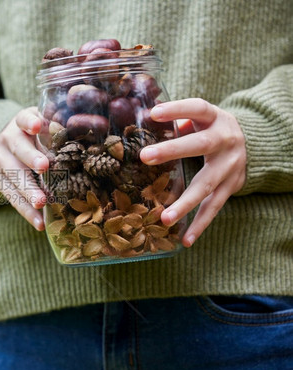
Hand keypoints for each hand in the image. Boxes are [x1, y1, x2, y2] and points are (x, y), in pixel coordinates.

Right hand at [0, 107, 48, 230]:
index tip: (36, 126)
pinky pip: (12, 198)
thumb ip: (59, 130)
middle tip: (44, 167)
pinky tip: (39, 222)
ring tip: (41, 202)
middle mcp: (8, 140)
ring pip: (13, 176)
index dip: (29, 122)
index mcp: (21, 123)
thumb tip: (97, 132)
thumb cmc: (35, 137)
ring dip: (28, 190)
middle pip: (19, 149)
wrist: (3, 147)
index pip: (23, 118)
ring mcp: (0, 162)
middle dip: (31, 158)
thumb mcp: (42, 127)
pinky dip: (26, 211)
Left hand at [140, 98, 246, 246]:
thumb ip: (177, 120)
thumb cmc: (210, 128)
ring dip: (185, 203)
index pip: (197, 108)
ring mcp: (230, 166)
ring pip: (207, 184)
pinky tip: (184, 240)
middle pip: (200, 145)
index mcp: (215, 118)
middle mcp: (226, 140)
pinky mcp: (231, 187)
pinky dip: (199, 225)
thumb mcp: (200, 118)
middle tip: (145, 157)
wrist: (251, 142)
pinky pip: (214, 207)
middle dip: (172, 151)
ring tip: (165, 218)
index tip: (153, 113)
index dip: (177, 109)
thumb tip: (140, 119)